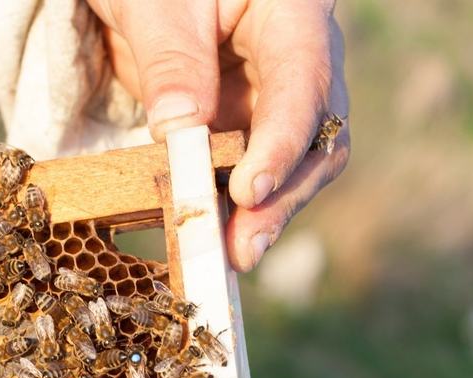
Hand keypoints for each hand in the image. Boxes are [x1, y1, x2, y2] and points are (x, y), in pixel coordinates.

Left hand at [87, 0, 350, 270]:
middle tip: (243, 247)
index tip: (248, 191)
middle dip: (283, 196)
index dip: (281, 144)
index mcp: (294, 12)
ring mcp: (281, 97)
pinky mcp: (255, 126)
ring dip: (266, 213)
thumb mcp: (154, 4)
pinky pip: (257, 173)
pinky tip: (217, 239)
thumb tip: (180, 135)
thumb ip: (171, 62)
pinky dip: (238, 208)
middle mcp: (304, 58)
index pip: (304, 83)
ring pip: (298, 166)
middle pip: (318, 137)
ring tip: (230, 258)